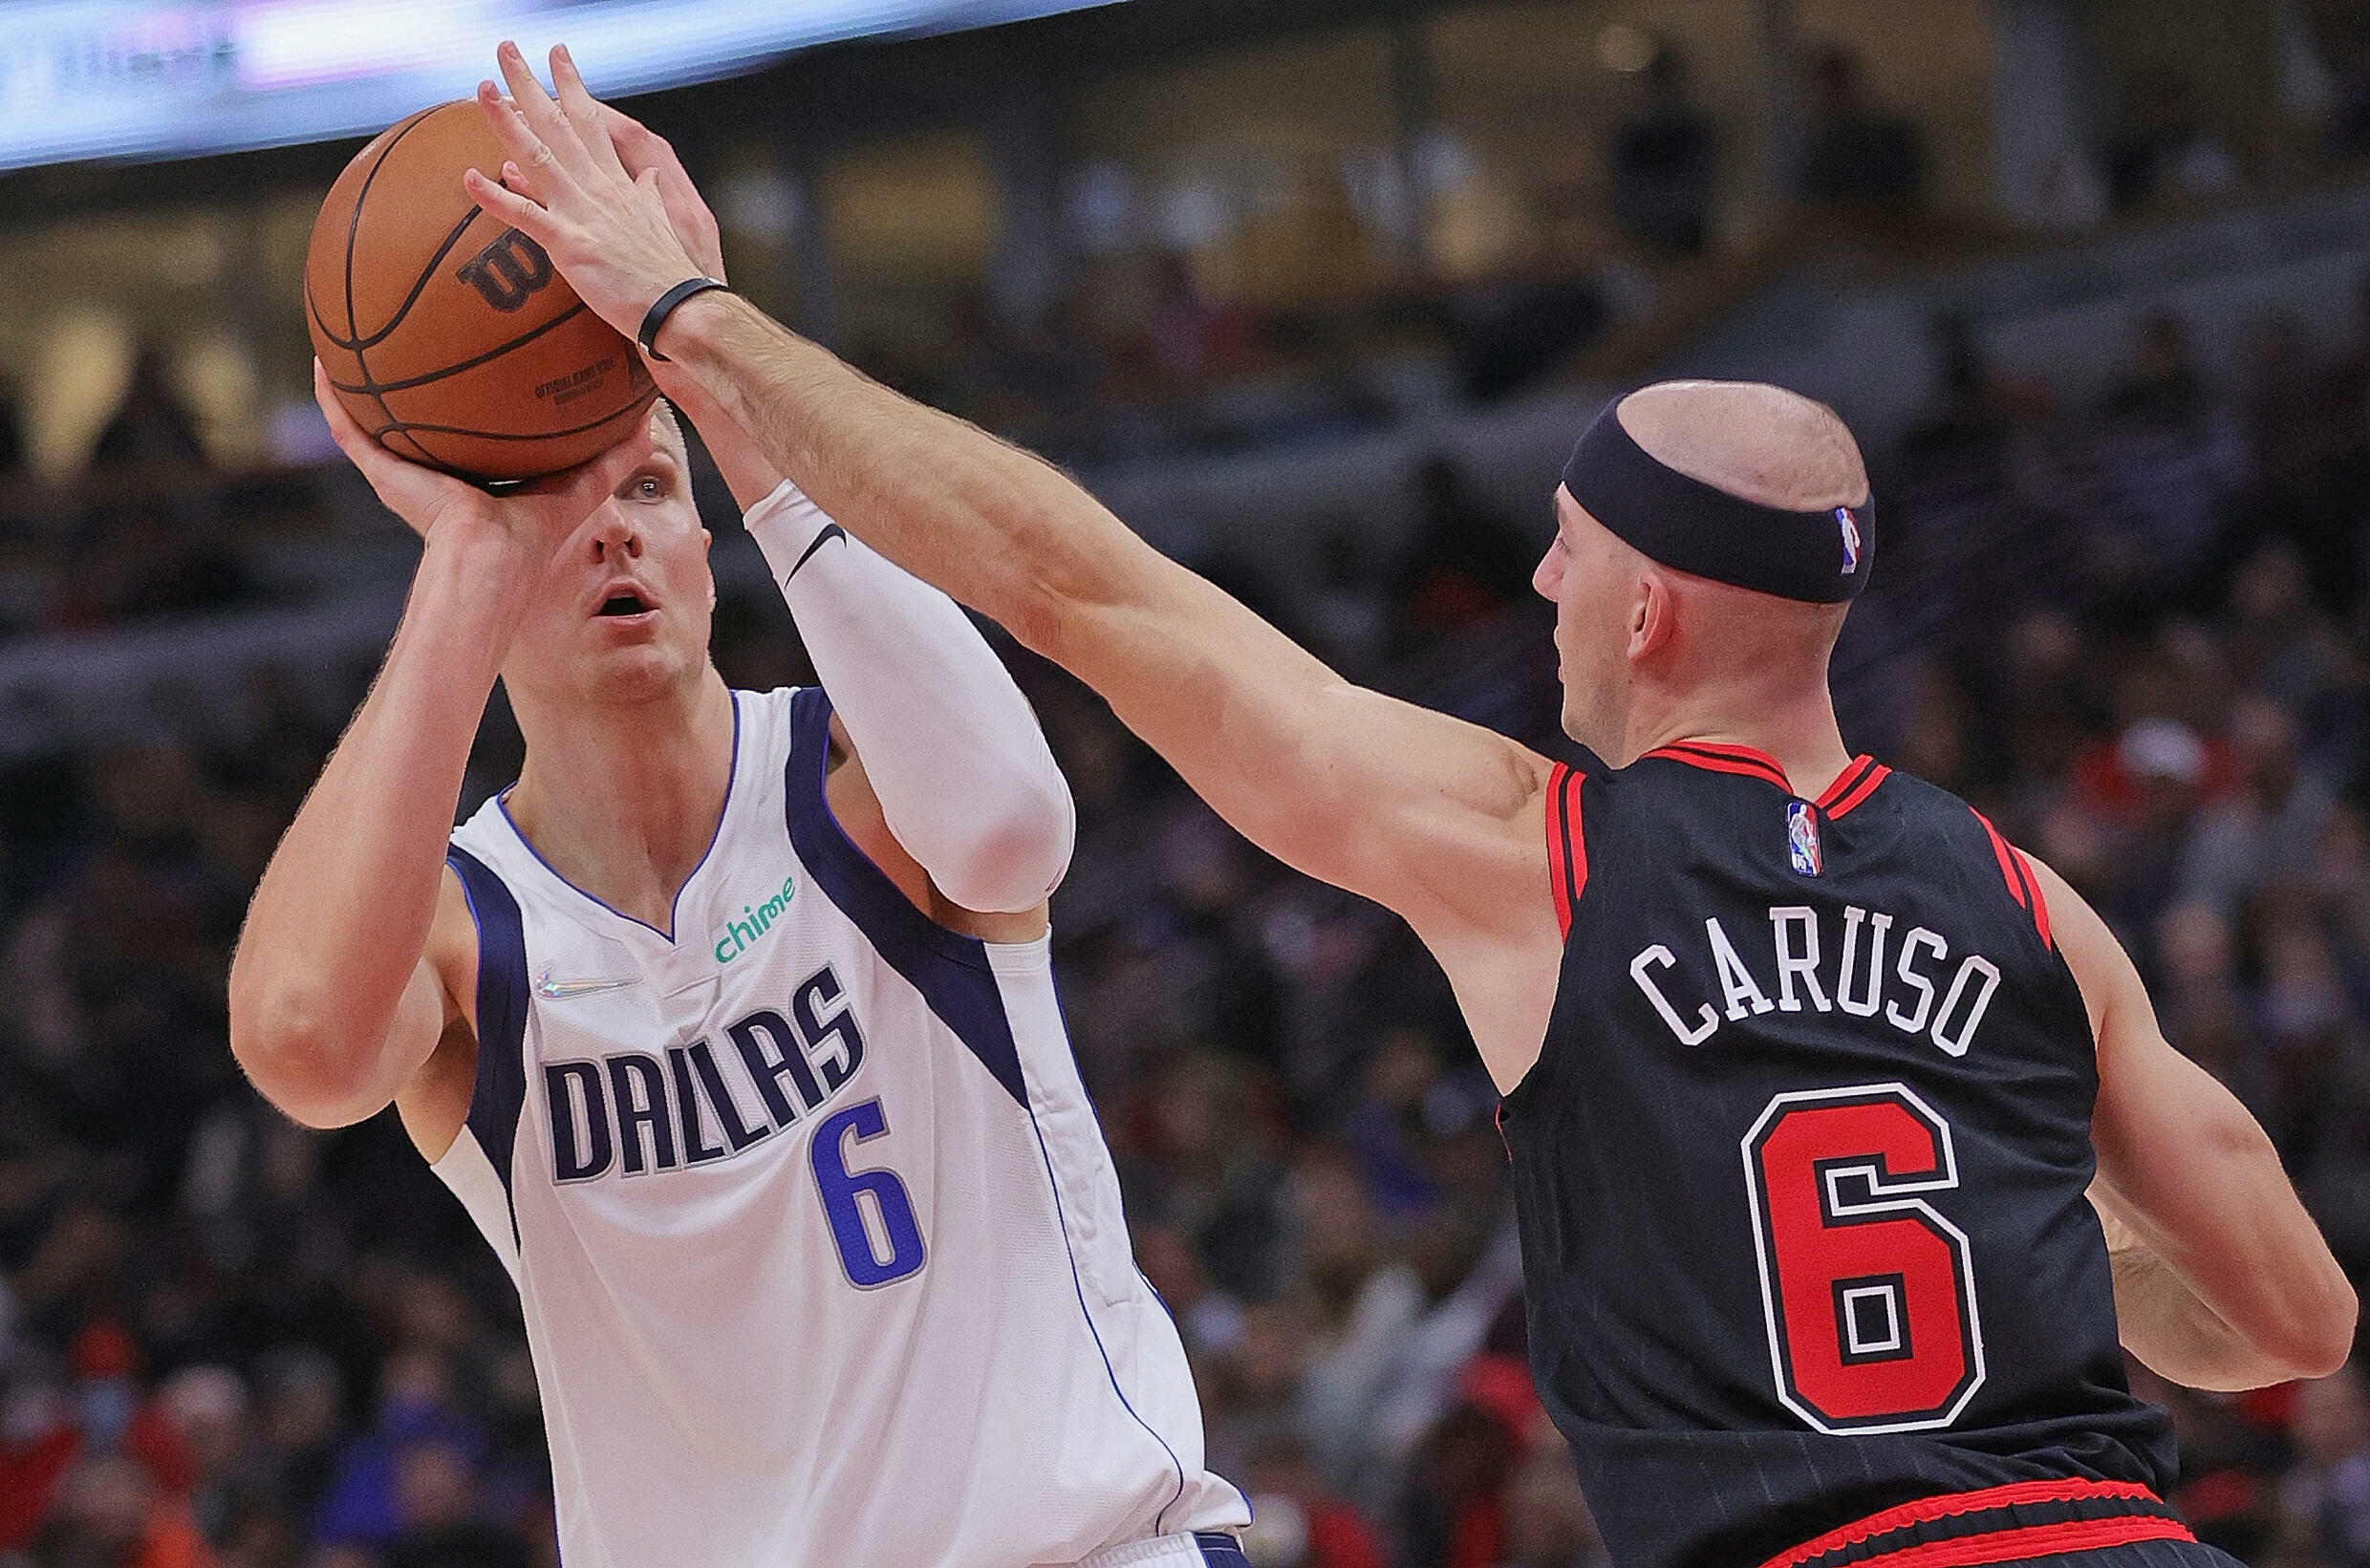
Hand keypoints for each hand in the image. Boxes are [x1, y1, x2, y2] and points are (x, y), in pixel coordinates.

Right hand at [313, 360, 645, 558]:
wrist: (492, 561)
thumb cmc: (536, 534)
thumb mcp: (583, 483)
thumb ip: (617, 454)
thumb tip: (653, 417)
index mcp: (478, 471)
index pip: (474, 421)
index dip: (475, 386)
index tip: (476, 342)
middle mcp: (436, 468)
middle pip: (418, 412)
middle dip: (413, 371)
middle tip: (407, 320)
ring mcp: (404, 471)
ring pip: (372, 416)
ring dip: (358, 378)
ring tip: (343, 330)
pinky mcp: (382, 474)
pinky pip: (348, 430)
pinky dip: (332, 399)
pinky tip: (321, 362)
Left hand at [465, 42, 710, 349]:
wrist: (681, 306)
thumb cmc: (669, 273)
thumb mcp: (665, 224)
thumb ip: (651, 195)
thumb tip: (652, 175)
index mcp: (618, 184)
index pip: (591, 122)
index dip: (572, 86)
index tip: (557, 55)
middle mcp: (598, 189)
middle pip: (559, 125)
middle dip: (530, 84)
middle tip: (506, 48)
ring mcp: (584, 214)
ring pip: (539, 157)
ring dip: (507, 122)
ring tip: (484, 89)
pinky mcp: (572, 246)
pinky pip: (527, 218)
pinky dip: (497, 198)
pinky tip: (470, 177)